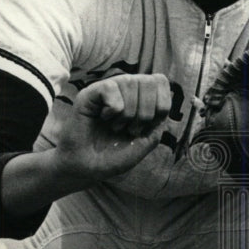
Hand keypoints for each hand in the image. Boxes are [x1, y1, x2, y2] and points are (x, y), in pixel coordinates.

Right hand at [53, 73, 171, 184]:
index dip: (161, 104)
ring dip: (128, 114)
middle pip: (149, 81)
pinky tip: (103, 118)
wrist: (85, 168)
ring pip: (130, 82)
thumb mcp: (143, 145)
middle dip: (146, 113)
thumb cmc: (112, 157)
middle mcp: (125, 89)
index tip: (148, 126)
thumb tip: (163, 106)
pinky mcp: (90, 93)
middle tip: (131, 130)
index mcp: (140, 97)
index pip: (161, 81)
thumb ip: (158, 124)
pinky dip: (112, 109)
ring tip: (116, 127)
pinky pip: (111, 88)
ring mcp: (108, 89)